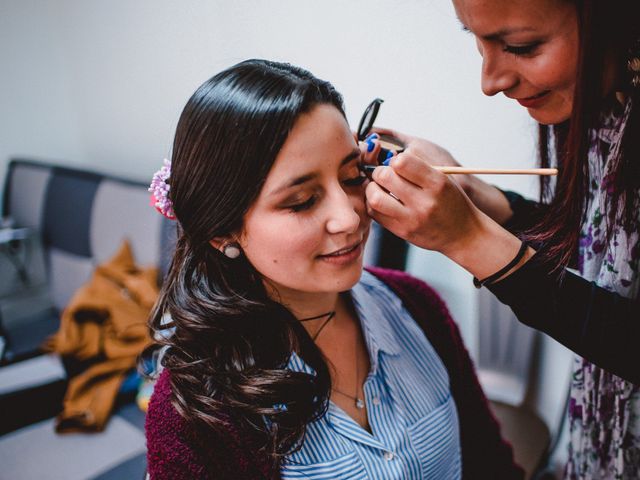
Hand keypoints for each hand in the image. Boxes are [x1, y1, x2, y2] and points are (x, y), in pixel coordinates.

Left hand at [366, 127, 512, 225]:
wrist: (463, 233)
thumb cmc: (451, 201)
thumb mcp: (444, 178)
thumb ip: (419, 167)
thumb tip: (387, 156)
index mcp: (437, 183)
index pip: (402, 161)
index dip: (394, 159)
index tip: (396, 163)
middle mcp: (424, 201)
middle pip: (384, 177)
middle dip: (379, 171)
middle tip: (383, 174)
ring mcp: (412, 219)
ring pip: (375, 197)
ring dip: (372, 188)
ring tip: (379, 187)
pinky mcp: (402, 232)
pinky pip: (375, 214)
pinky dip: (373, 204)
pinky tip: (382, 201)